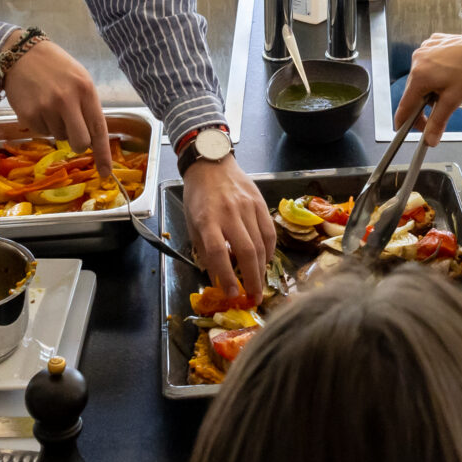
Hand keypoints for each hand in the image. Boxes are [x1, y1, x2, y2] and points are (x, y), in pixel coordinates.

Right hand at [0, 39, 112, 178]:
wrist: (20, 54)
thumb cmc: (55, 67)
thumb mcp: (79, 79)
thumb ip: (87, 105)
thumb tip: (93, 138)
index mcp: (85, 90)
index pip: (98, 129)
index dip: (103, 154)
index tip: (106, 173)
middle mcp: (67, 101)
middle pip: (80, 142)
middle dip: (78, 143)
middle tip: (72, 131)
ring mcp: (45, 109)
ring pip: (59, 138)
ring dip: (57, 128)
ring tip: (50, 105)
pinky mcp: (27, 115)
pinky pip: (41, 133)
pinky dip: (42, 125)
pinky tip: (37, 106)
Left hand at [180, 155, 275, 301]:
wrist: (211, 163)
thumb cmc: (198, 196)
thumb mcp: (192, 223)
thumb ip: (205, 249)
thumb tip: (218, 276)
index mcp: (207, 220)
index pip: (218, 252)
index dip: (226, 276)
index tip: (232, 294)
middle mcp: (229, 214)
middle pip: (246, 251)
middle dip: (252, 279)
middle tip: (254, 298)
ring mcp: (247, 207)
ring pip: (261, 244)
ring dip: (262, 269)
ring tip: (260, 285)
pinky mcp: (260, 203)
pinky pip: (270, 232)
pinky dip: (270, 251)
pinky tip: (265, 262)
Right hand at [397, 33, 461, 142]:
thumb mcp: (453, 100)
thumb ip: (438, 121)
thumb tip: (430, 138)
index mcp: (419, 75)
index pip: (405, 105)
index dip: (404, 121)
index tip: (404, 129)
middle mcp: (417, 60)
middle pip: (413, 91)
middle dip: (424, 104)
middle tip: (440, 110)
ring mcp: (424, 49)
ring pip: (421, 77)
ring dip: (431, 87)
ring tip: (450, 87)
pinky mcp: (432, 44)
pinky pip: (427, 64)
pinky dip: (435, 72)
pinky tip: (449, 74)